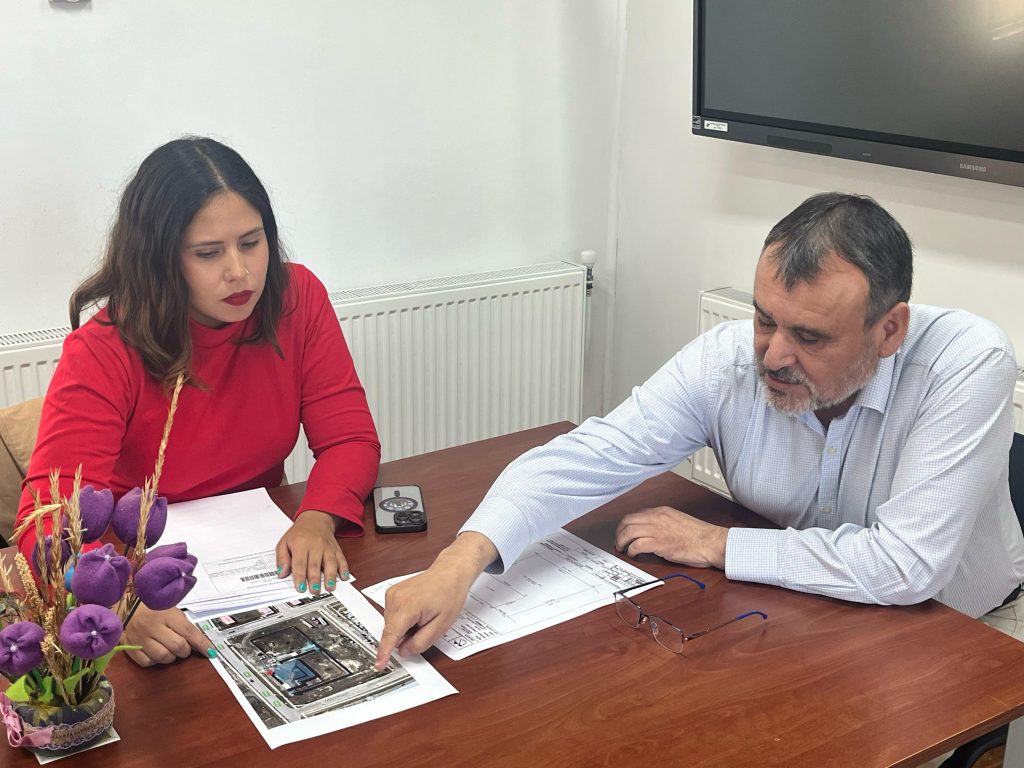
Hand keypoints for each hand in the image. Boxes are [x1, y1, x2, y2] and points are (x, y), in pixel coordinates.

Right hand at [123, 604, 212, 666]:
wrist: (123, 606)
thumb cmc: (152, 607)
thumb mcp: (170, 609)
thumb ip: (183, 625)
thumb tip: (199, 643)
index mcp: (166, 614)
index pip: (189, 632)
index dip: (202, 644)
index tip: (210, 652)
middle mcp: (153, 627)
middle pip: (177, 646)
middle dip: (185, 650)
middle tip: (185, 648)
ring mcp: (140, 638)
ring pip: (163, 657)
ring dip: (171, 657)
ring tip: (170, 649)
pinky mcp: (129, 647)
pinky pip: (147, 662)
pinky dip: (155, 661)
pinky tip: (156, 652)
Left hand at [276, 510, 346, 594]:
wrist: (316, 519)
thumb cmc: (299, 533)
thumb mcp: (284, 542)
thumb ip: (281, 558)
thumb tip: (282, 573)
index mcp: (301, 544)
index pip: (300, 562)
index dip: (300, 576)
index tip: (300, 587)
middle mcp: (315, 545)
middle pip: (315, 564)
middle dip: (315, 579)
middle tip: (314, 591)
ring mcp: (327, 547)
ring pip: (330, 562)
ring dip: (331, 576)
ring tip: (330, 587)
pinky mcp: (336, 549)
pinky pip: (342, 559)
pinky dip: (344, 568)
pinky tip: (344, 577)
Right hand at [374, 532, 496, 670]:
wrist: (449, 573)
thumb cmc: (449, 594)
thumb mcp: (441, 625)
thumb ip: (421, 642)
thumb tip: (404, 651)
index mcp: (407, 606)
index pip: (391, 635)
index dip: (384, 652)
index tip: (379, 665)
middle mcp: (395, 598)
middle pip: (392, 631)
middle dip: (406, 636)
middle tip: (426, 625)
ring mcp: (392, 594)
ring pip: (392, 624)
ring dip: (406, 627)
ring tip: (423, 614)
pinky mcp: (392, 593)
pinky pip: (393, 615)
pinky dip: (404, 618)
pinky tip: (417, 610)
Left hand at [614, 506, 727, 568]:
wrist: (710, 541)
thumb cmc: (699, 535)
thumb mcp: (678, 521)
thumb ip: (663, 523)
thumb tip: (651, 530)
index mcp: (662, 511)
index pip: (636, 514)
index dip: (626, 524)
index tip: (624, 532)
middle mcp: (657, 518)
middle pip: (627, 521)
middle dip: (619, 531)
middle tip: (618, 541)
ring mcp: (658, 530)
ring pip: (629, 531)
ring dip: (621, 541)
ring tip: (621, 548)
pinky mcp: (660, 544)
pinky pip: (637, 545)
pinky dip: (631, 550)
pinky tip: (632, 554)